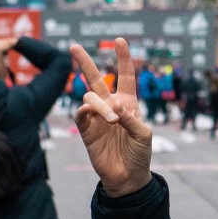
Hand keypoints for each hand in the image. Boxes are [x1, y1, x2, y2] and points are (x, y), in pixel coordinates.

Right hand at [72, 39, 153, 197]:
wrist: (127, 178)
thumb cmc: (140, 154)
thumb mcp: (143, 135)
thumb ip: (130, 118)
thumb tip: (113, 106)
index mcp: (129, 103)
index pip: (126, 76)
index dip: (123, 58)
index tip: (119, 40)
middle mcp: (111, 106)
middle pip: (97, 78)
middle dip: (85, 62)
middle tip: (74, 46)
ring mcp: (97, 117)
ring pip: (90, 96)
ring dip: (101, 105)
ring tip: (113, 120)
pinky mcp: (87, 130)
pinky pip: (81, 113)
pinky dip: (86, 110)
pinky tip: (91, 113)